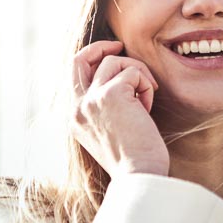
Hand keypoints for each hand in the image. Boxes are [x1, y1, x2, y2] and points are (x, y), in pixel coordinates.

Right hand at [70, 40, 169, 177]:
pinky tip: (148, 108)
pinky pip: (134, 72)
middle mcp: (77, 107)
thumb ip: (104, 107)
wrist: (139, 176)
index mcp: (74, 117)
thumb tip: (119, 79)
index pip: (74, 74)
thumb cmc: (133, 160)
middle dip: (101, 47)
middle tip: (121, 46)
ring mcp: (92, 99)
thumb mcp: (109, 132)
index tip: (112, 54)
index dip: (92, 59)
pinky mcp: (111, 94)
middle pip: (80, 58)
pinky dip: (146, 85)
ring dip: (137, 74)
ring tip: (146, 98)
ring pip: (115, 62)